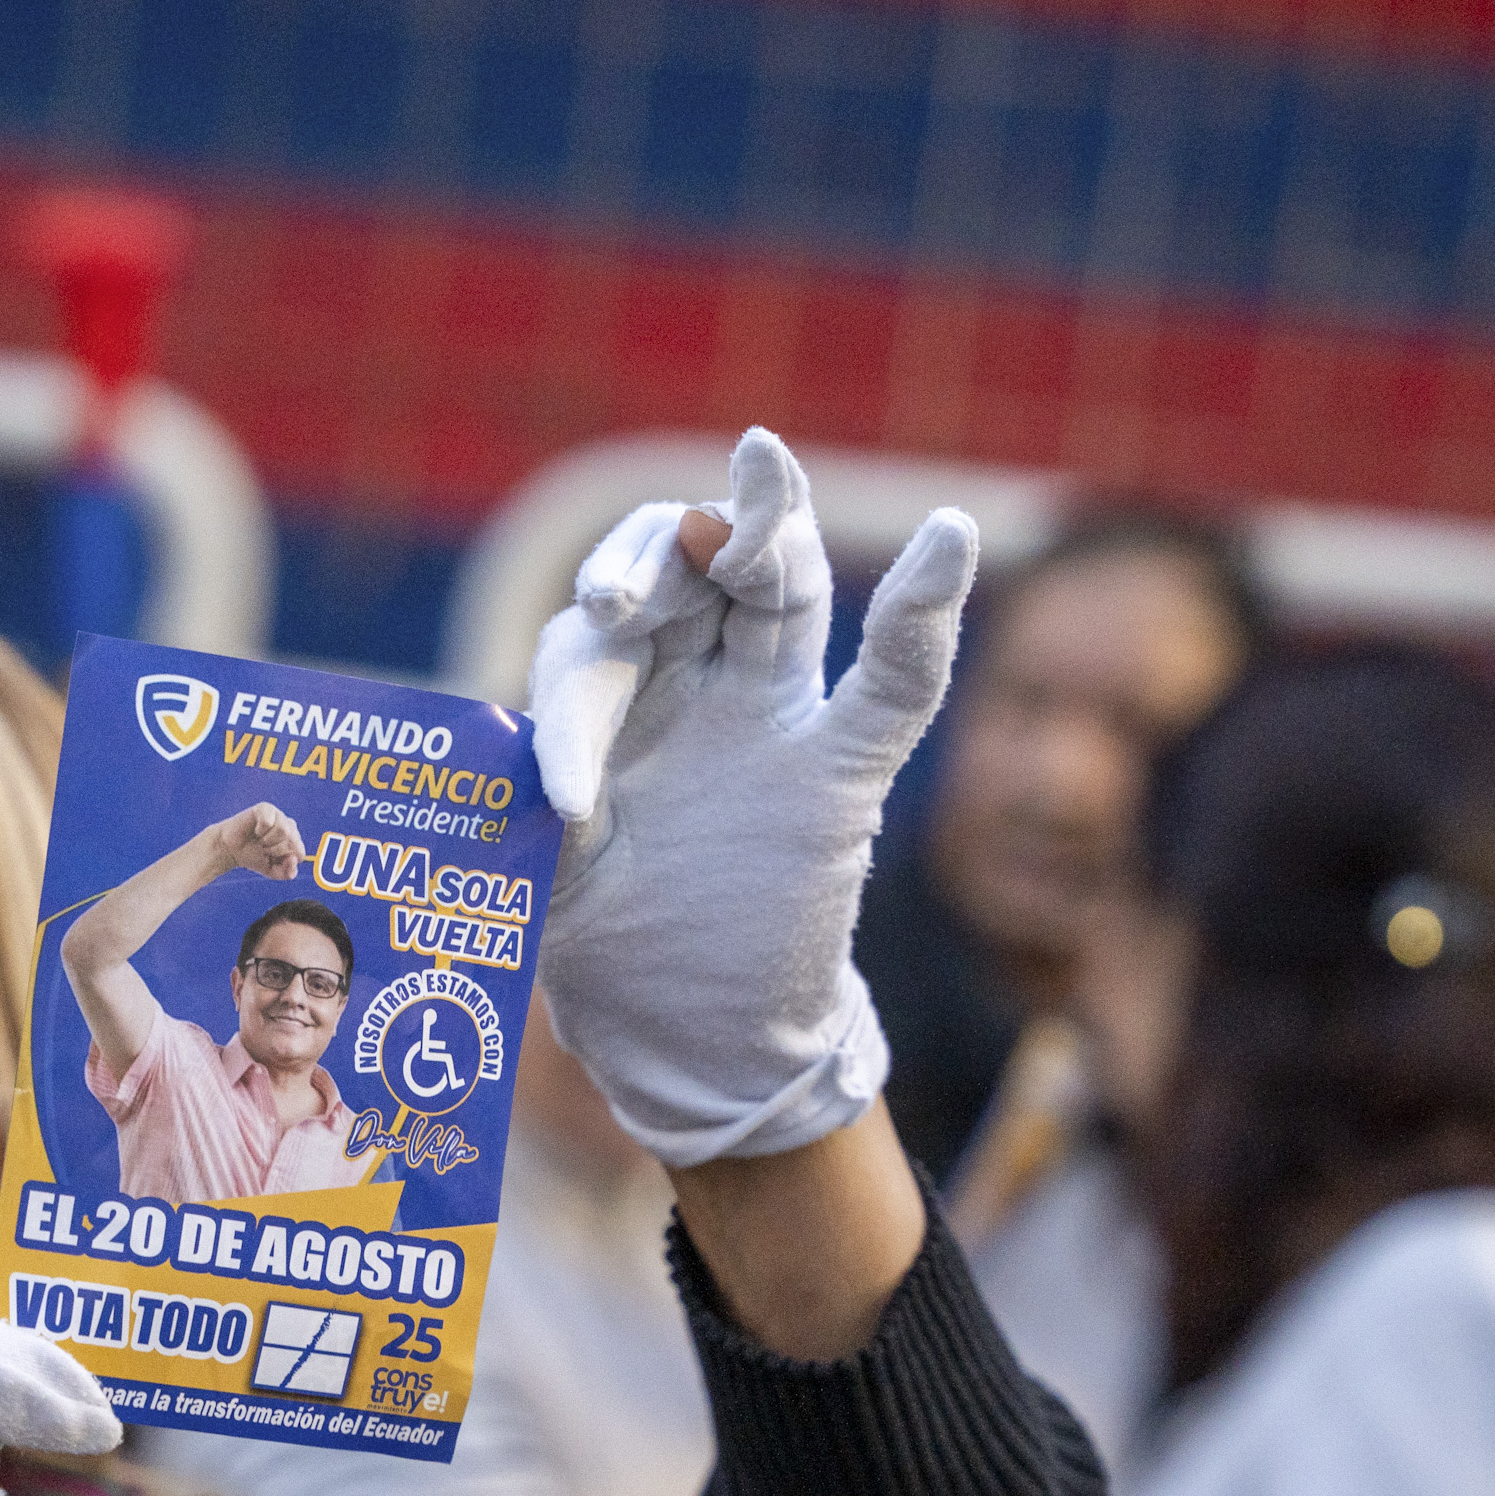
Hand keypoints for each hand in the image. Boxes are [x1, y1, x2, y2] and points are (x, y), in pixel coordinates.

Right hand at [207, 801, 303, 879]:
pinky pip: (269, 821)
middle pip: (293, 842)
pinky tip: (256, 830)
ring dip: (268, 840)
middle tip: (263, 848)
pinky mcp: (266, 808)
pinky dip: (260, 830)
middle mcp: (290, 826)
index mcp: (295, 841)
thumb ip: (287, 873)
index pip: (300, 853)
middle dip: (274, 850)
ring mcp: (279, 815)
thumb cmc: (253, 857)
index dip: (284, 860)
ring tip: (260, 840)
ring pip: (284, 830)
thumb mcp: (272, 871)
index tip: (271, 859)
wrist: (230, 849)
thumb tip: (293, 859)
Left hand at [528, 428, 976, 1163]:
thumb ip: (552, 830)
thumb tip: (546, 786)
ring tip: (759, 464)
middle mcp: (688, 686)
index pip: (593, 647)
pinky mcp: (838, 772)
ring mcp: (768, 719)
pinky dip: (925, 613)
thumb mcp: (554, 888)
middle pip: (687, 576)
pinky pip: (894, 685)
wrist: (690, 1031)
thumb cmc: (612, 946)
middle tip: (621, 594)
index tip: (569, 800)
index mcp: (609, 701)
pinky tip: (949, 535)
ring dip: (768, 531)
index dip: (578, 698)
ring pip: (780, 596)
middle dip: (654, 559)